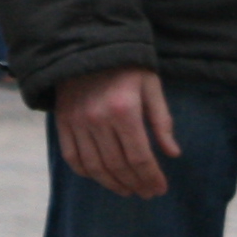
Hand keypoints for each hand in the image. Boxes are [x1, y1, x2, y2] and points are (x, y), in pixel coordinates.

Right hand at [53, 65, 178, 199]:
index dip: (151, 177)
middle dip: (136, 183)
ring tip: (128, 190)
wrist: (88, 44)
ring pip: (95, 167)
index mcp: (124, 109)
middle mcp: (98, 119)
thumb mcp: (151, 85)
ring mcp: (77, 122)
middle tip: (147, 192)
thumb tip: (173, 153)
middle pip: (118, 165)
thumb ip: (161, 120)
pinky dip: (88, 173)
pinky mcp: (63, 122)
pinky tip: (102, 177)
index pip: (139, 156)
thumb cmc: (127, 65)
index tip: (160, 189)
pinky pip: (73, 158)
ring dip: (113, 184)